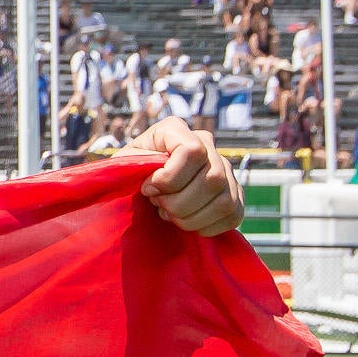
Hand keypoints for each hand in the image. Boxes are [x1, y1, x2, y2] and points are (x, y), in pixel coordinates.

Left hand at [124, 119, 243, 235]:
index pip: (192, 151)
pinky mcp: (234, 193)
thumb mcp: (123, 164)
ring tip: (170, 215)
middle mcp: (207, 144)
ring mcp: (225, 168)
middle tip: (159, 206)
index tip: (148, 189)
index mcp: (175, 129)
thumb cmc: (128, 174)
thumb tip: (155, 175)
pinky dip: (208, 227)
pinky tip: (187, 222)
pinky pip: (234, 214)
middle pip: (212, 179)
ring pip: (225, 201)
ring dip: (192, 218)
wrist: (140, 189)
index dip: (170, 177)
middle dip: (179, 203)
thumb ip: (136, 163)